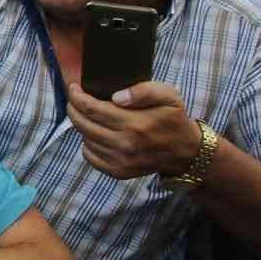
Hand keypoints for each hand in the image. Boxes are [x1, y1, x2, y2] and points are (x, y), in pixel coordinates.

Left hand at [66, 81, 201, 179]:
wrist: (186, 151)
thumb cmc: (174, 119)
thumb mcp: (168, 96)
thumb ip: (144, 91)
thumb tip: (116, 97)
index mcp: (136, 124)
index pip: (91, 109)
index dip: (77, 96)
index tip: (74, 88)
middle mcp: (125, 144)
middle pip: (83, 124)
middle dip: (74, 109)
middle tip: (75, 100)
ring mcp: (121, 161)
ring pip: (85, 139)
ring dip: (82, 126)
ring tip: (90, 116)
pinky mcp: (119, 172)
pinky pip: (90, 157)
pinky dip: (88, 144)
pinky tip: (96, 135)